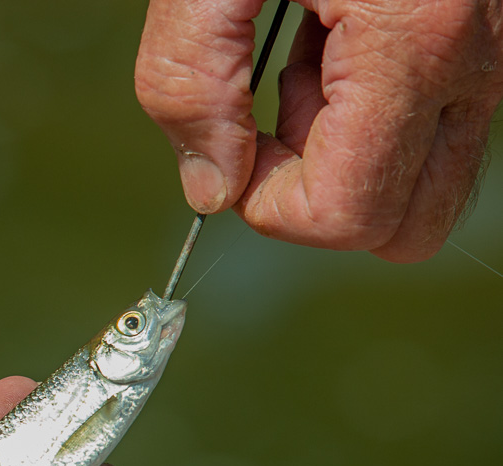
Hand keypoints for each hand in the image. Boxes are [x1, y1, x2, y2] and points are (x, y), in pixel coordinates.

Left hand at [135, 0, 502, 260]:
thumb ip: (190, 83)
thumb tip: (208, 187)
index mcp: (413, 39)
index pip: (345, 215)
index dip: (269, 206)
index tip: (231, 148)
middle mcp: (477, 59)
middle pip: (405, 228)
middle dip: (318, 198)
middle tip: (267, 120)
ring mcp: (490, 57)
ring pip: (425, 186)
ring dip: (344, 152)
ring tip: (299, 59)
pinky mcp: (479, 46)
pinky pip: (432, 128)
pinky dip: (369, 113)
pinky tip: (329, 42)